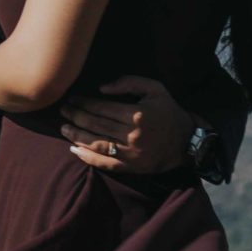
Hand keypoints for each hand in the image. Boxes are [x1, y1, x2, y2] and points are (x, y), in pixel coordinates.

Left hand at [59, 74, 193, 172]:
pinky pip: (105, 163)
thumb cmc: (169, 112)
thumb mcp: (155, 89)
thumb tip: (102, 88)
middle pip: (95, 125)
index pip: (101, 108)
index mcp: (136, 114)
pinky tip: (74, 150)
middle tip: (62, 110)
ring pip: (96, 144)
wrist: (188, 142)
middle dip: (75, 116)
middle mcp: (131, 135)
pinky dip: (88, 157)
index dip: (83, 103)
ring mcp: (130, 153)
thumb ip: (129, 83)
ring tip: (64, 128)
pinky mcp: (131, 167)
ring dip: (76, 135)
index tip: (71, 99)